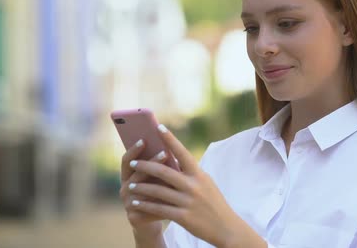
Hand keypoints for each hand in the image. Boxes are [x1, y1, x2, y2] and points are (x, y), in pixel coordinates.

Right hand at [119, 139, 170, 238]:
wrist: (157, 217)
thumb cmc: (161, 191)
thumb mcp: (161, 177)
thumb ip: (162, 165)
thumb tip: (173, 148)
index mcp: (129, 175)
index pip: (127, 160)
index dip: (133, 149)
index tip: (144, 139)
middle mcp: (124, 188)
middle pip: (136, 173)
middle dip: (151, 162)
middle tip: (165, 153)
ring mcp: (127, 203)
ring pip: (141, 190)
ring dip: (156, 181)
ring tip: (172, 175)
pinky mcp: (134, 217)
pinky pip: (147, 208)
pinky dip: (159, 201)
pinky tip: (171, 197)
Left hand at [127, 124, 255, 246]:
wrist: (226, 228)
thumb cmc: (213, 203)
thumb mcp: (206, 184)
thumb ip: (190, 174)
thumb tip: (171, 162)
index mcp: (199, 175)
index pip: (183, 153)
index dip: (170, 139)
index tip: (158, 127)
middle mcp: (194, 186)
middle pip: (164, 172)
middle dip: (146, 166)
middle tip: (133, 163)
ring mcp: (188, 202)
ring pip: (159, 191)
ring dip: (142, 188)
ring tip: (130, 186)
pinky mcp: (183, 217)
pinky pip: (159, 209)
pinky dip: (146, 205)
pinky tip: (136, 203)